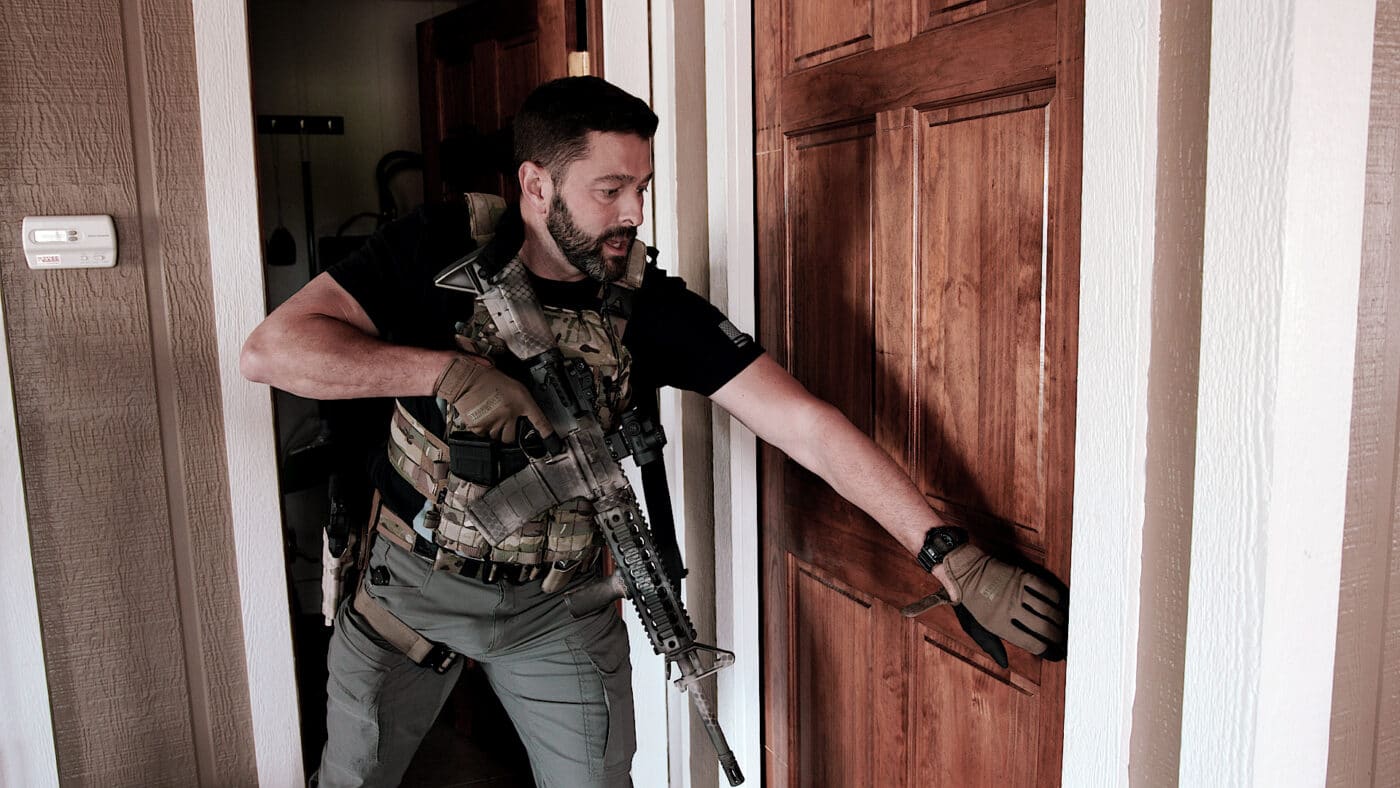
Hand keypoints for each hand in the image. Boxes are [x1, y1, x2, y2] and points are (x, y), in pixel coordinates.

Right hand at [433, 355, 552, 442]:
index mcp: (521, 402)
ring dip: (497, 431)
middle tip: (505, 421)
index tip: (554, 445)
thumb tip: (526, 416)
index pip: (539, 422)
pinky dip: (484, 430)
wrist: (468, 378)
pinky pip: (485, 436)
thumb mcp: (515, 388)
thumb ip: (523, 403)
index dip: (547, 435)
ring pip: (498, 438)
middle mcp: (509, 414)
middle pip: (513, 437)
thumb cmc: (491, 380)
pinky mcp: (479, 427)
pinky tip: (484, 418)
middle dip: (510, 432)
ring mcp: (494, 422)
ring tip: (492, 416)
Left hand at [939, 542, 1066, 666]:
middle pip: (1044, 628)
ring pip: (1048, 609)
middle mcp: (1009, 609)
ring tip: (1062, 623)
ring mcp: (1016, 591)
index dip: (1046, 651)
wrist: (963, 569)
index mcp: (997, 624)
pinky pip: (1046, 588)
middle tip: (1063, 639)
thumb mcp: (973, 627)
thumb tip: (1005, 664)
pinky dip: (1056, 597)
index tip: (1053, 653)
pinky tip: (1058, 603)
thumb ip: (990, 645)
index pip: (1030, 643)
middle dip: (1058, 636)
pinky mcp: (1021, 576)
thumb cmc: (969, 601)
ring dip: (1060, 618)